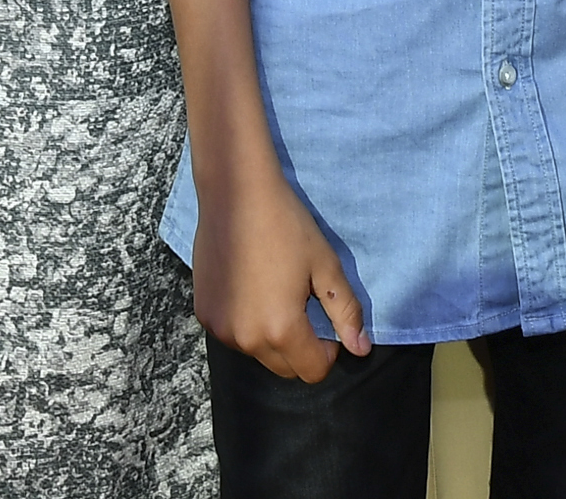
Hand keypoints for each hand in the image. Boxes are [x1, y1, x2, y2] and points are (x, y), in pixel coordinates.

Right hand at [191, 151, 367, 382]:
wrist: (235, 194)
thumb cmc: (286, 226)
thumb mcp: (325, 266)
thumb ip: (345, 312)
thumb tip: (361, 350)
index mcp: (281, 330)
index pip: (313, 370)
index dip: (328, 349)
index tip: (325, 317)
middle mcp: (246, 339)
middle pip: (285, 368)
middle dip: (301, 346)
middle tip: (302, 301)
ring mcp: (220, 329)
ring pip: (258, 353)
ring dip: (272, 337)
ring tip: (274, 290)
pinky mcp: (203, 315)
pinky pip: (234, 335)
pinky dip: (246, 323)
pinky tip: (249, 286)